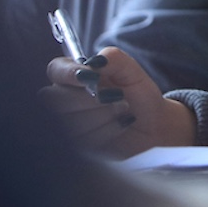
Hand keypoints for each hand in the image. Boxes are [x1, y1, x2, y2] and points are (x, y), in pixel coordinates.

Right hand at [39, 46, 194, 157]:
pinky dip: (106, 131)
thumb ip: (113, 58)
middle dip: (89, 99)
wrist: (152, 124)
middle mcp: (65, 101)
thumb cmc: (138, 93)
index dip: (68, 74)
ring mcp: (67, 126)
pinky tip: (120, 125)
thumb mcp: (131, 70)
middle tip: (118, 96)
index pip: (55, 70)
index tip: (89, 77)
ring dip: (102, 115)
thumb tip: (94, 61)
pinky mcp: (76, 148)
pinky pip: (81, 142)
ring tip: (123, 109)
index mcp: (74, 76)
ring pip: (69, 123)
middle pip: (56, 100)